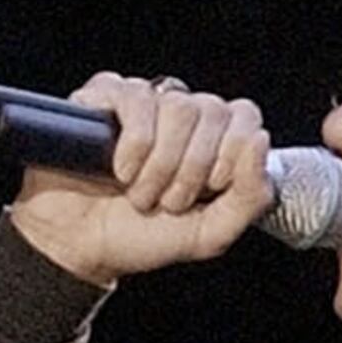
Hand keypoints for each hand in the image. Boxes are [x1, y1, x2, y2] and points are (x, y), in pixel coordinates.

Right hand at [5, 74, 271, 286]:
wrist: (80, 246)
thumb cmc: (143, 236)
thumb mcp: (212, 232)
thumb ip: (251, 196)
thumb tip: (261, 139)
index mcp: (214, 140)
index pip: (245, 116)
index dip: (232, 154)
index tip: (209, 190)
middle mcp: (181, 115)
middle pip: (213, 111)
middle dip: (194, 170)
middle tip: (169, 202)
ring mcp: (143, 102)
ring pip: (179, 106)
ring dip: (162, 164)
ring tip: (140, 194)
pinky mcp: (102, 97)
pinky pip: (136, 98)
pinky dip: (135, 144)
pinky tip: (120, 170)